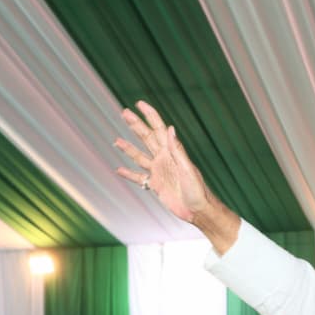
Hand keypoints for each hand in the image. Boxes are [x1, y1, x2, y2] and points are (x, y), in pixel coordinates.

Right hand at [115, 101, 211, 223]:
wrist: (198, 210)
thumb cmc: (197, 190)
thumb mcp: (187, 168)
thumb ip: (177, 150)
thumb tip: (170, 128)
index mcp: (172, 152)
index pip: (158, 129)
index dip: (149, 115)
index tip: (139, 104)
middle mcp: (164, 159)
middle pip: (146, 138)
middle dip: (136, 125)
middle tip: (124, 112)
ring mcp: (159, 171)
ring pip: (140, 156)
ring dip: (128, 148)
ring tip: (116, 140)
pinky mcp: (156, 185)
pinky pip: (139, 178)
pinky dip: (129, 174)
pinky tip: (119, 170)